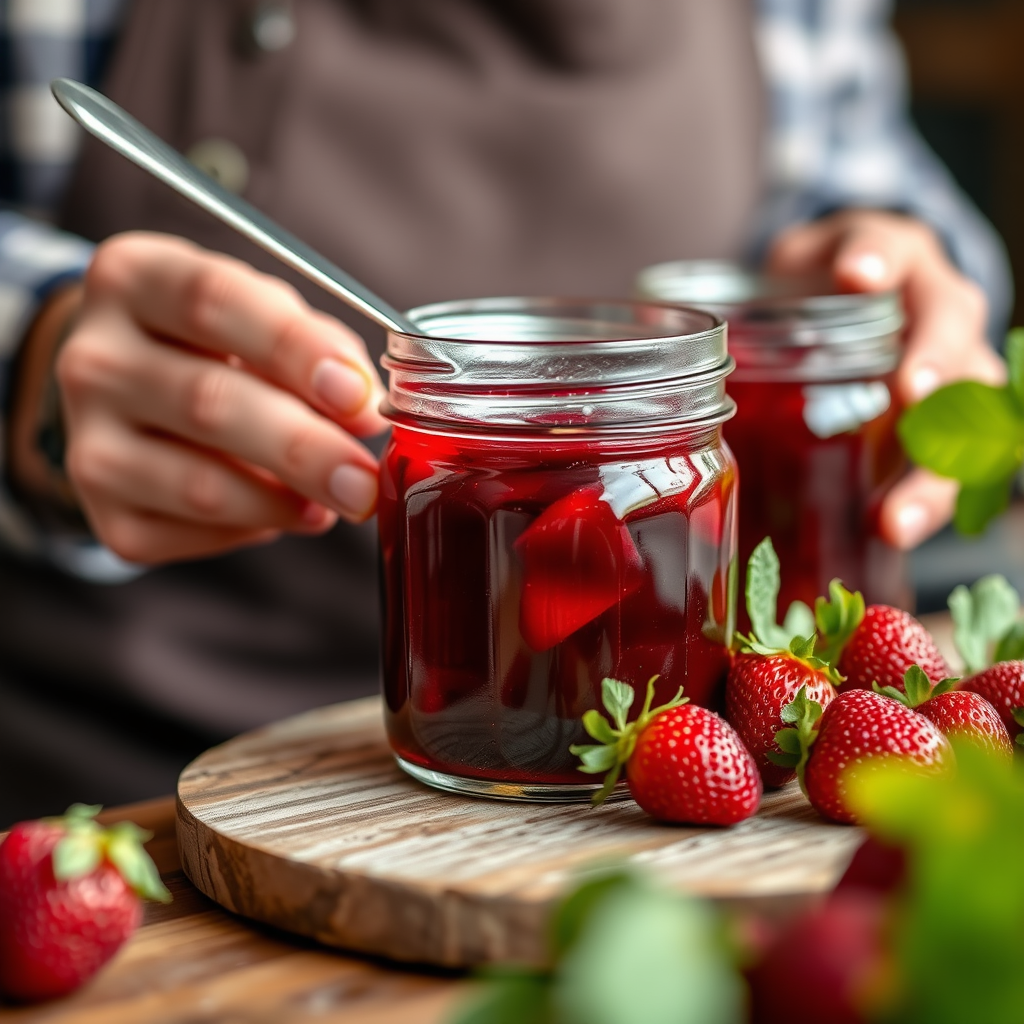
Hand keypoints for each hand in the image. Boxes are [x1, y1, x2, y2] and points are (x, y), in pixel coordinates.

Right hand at [53, 232, 386, 563]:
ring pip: (200, 486)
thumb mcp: (259, 313)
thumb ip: (315, 348)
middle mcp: (94, 358)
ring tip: (340, 498)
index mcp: (133, 279)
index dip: (295, 349)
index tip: (359, 395)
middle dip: (304, 448)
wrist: (128, 393)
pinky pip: (193, 532)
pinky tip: (286, 510)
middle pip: (208, 403)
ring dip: (286, 501)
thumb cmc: (215, 344)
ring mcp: (86, 441)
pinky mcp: (104, 513)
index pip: (213, 301)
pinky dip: (257, 527)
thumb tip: (362, 412)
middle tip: (364, 481)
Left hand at [767, 210, 1005, 549]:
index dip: (877, 257)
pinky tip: (891, 530)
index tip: (855, 275)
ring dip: (933, 465)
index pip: (891, 245)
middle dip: (932, 360)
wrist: (857, 306)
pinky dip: (928, 500)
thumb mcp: (783, 278)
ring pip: (968, 410)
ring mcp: (953, 366)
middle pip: (951, 328)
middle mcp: (937, 306)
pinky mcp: (950, 423)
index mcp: (892, 257)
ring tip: (892, 513)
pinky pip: (959, 462)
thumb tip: (643, 328)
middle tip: (907, 390)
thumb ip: (735, 298)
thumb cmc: (814, 294)